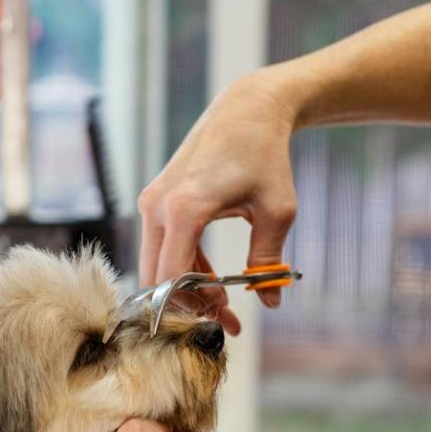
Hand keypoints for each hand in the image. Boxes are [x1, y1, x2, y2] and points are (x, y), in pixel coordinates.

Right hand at [137, 70, 299, 334]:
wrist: (247, 111)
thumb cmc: (266, 158)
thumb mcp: (277, 212)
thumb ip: (269, 261)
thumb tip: (270, 301)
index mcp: (185, 208)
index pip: (171, 277)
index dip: (195, 305)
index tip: (226, 316)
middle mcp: (158, 205)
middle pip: (156, 277)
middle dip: (187, 305)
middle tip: (225, 320)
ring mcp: (152, 202)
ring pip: (157, 265)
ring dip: (186, 289)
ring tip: (225, 304)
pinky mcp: (156, 200)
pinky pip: (163, 247)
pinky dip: (184, 268)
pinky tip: (214, 280)